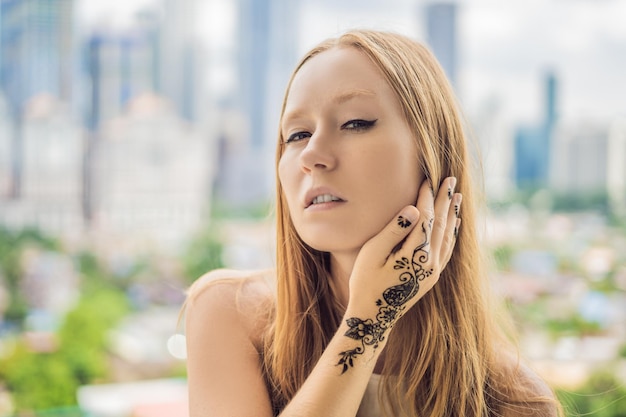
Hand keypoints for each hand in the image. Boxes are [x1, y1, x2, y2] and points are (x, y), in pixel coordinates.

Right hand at [338, 177, 460, 372]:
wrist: (373, 317)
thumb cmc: (365, 282)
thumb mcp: (372, 254)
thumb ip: (394, 230)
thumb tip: (414, 209)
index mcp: (415, 254)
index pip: (426, 218)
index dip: (426, 197)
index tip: (428, 179)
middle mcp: (429, 262)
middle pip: (441, 224)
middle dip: (444, 200)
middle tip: (450, 179)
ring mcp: (433, 271)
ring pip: (448, 236)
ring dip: (452, 214)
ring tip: (456, 197)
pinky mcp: (431, 277)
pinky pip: (447, 250)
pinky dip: (452, 234)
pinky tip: (453, 225)